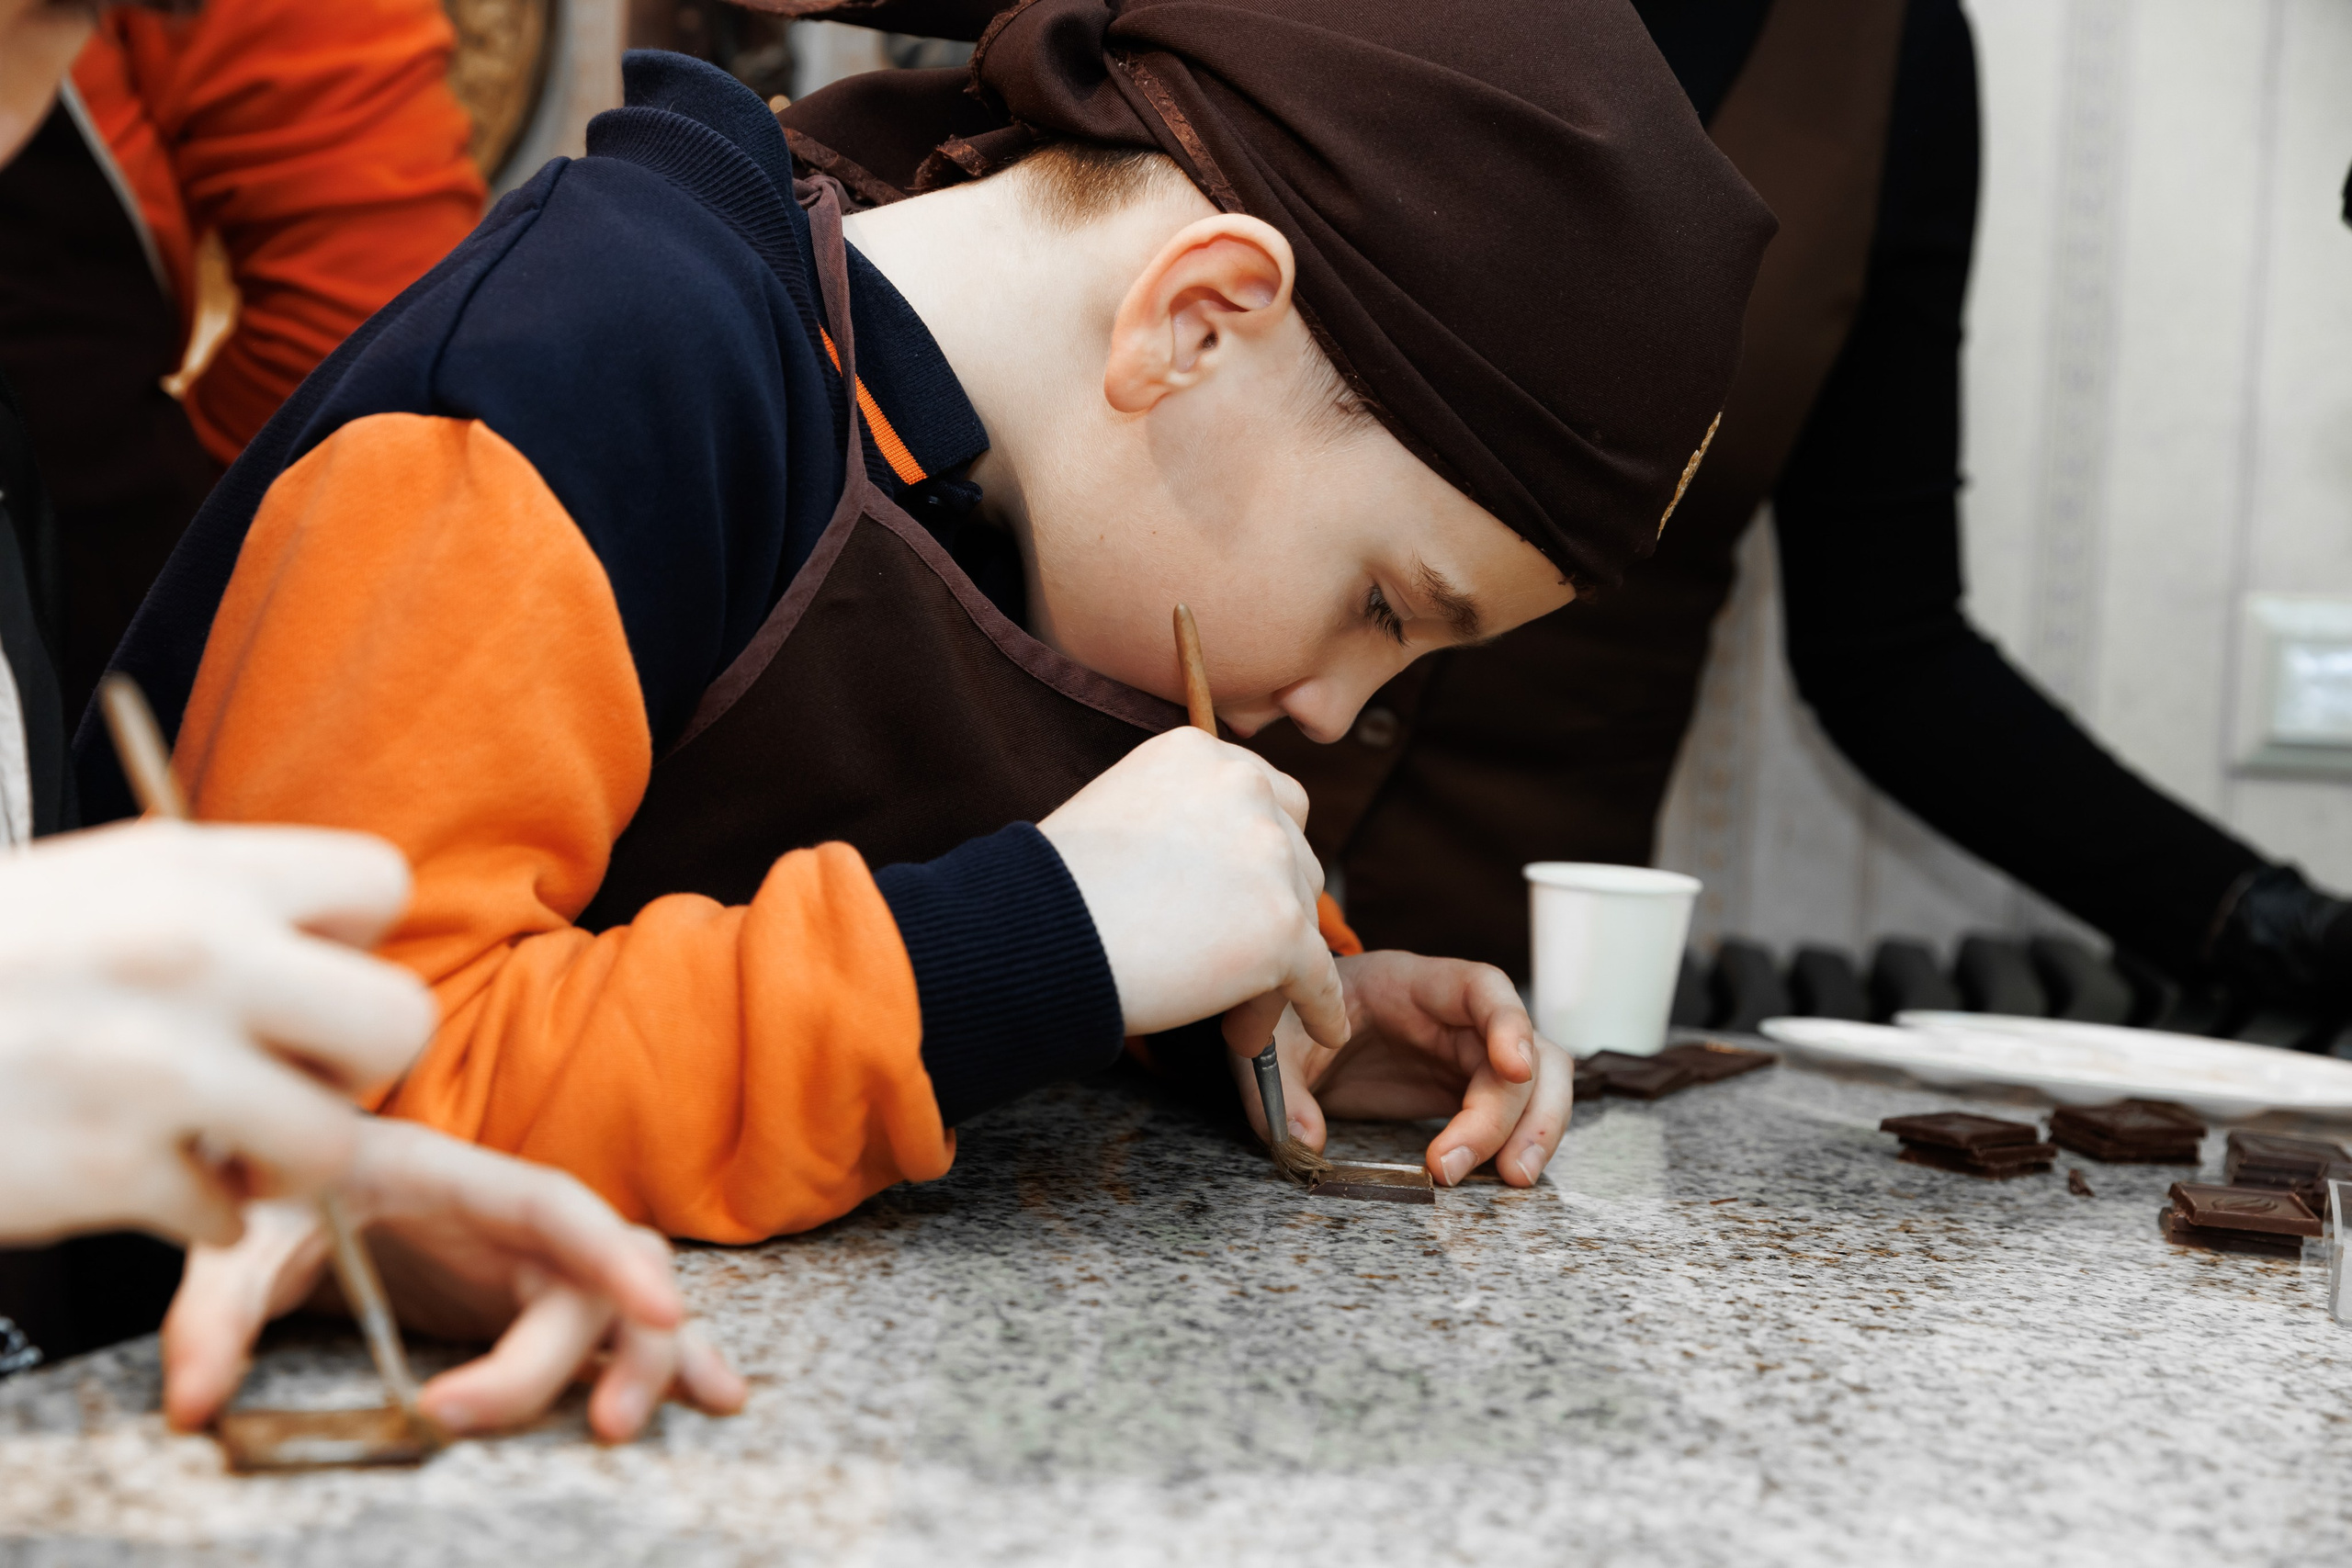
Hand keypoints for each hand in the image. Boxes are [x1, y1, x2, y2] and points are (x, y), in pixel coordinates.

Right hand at [0, 821, 434, 1246]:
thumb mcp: (95, 884)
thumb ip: (217, 903)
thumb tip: (330, 938)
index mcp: (191, 871)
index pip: (377, 885)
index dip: (356, 940)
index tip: (306, 971)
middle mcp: (189, 957)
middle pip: (395, 1022)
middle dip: (356, 1065)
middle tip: (298, 1075)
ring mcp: (153, 1068)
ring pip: (330, 1141)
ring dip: (287, 1160)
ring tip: (229, 1144)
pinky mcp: (108, 1171)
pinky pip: (225, 1217)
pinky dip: (192, 1215)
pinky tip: (142, 1180)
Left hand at [162, 1118, 746, 1443]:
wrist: (282, 1177)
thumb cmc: (275, 1190)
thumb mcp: (234, 1238)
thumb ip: (214, 1312)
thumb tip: (195, 1405)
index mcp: (459, 1180)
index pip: (558, 1206)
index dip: (613, 1251)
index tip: (656, 1307)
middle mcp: (513, 1222)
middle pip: (596, 1277)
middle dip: (614, 1349)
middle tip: (589, 1425)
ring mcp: (529, 1266)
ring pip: (624, 1305)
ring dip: (650, 1361)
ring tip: (631, 1425)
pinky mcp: (529, 1306)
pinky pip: (615, 1330)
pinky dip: (673, 1361)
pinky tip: (716, 1397)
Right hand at [1039, 727, 1346, 1047]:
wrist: (1035, 936)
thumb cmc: (1052, 891)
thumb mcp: (1117, 813)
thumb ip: (1179, 821)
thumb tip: (1221, 881)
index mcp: (1202, 753)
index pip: (1266, 801)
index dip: (1257, 858)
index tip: (1242, 897)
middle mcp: (1245, 787)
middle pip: (1292, 858)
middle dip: (1269, 912)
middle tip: (1232, 963)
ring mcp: (1268, 854)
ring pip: (1303, 917)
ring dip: (1278, 966)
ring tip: (1237, 1020)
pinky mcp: (1280, 926)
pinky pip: (1318, 977)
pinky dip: (1320, 1009)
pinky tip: (1323, 1031)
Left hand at [1225, 951, 1570, 1187]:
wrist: (1296, 1032)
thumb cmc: (1291, 1016)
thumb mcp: (1272, 1041)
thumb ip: (1280, 1088)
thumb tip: (1303, 1140)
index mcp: (1413, 983)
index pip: (1483, 988)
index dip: (1509, 1023)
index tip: (1513, 1070)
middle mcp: (1456, 1016)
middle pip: (1523, 1050)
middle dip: (1509, 1110)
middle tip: (1458, 1165)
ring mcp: (1468, 1053)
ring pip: (1536, 1084)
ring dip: (1536, 1130)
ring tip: (1512, 1179)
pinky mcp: (1465, 1089)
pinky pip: (1513, 1113)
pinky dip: (1515, 1143)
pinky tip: (1496, 1178)